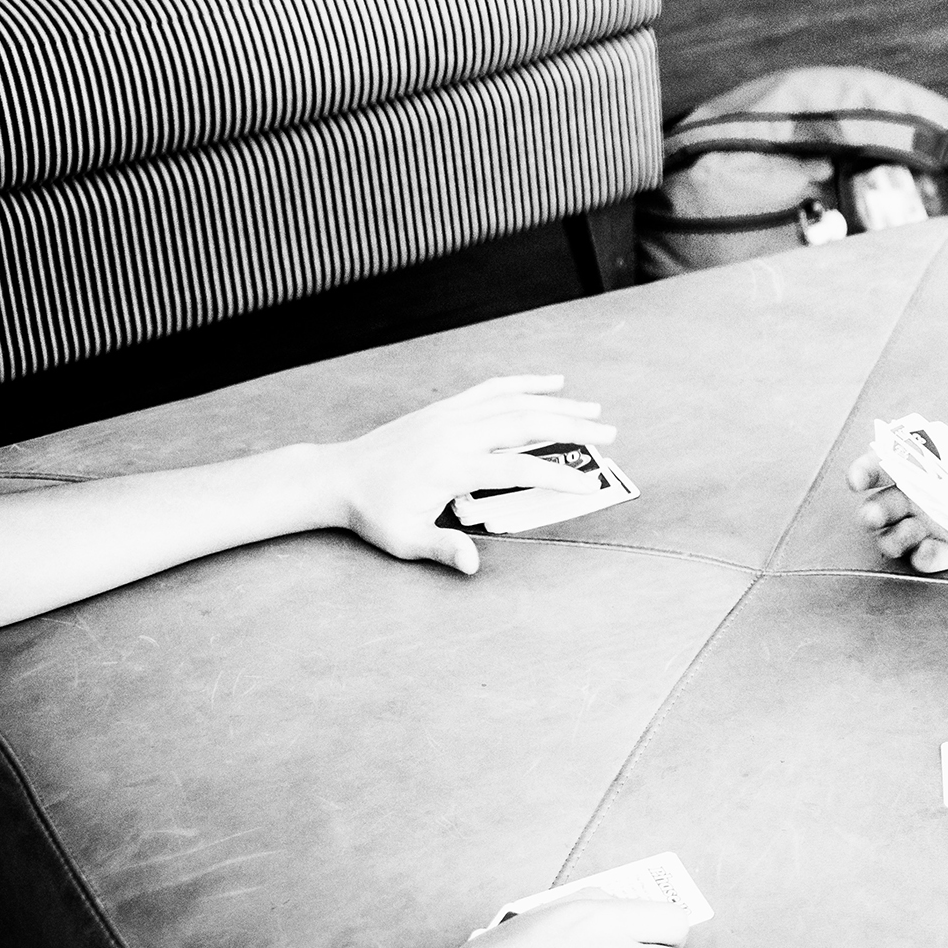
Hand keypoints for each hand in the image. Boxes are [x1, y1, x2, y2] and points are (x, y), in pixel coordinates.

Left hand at [312, 376, 616, 574]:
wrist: (338, 477)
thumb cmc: (374, 513)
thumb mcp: (405, 539)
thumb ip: (443, 549)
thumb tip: (473, 565)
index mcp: (450, 466)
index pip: (516, 466)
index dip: (556, 475)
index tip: (588, 483)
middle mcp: (455, 433)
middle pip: (525, 423)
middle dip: (572, 428)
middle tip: (609, 435)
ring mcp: (451, 415)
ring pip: (514, 401)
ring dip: (558, 403)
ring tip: (594, 410)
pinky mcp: (447, 408)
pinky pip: (493, 389)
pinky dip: (526, 382)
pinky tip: (553, 383)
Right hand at [847, 421, 947, 573]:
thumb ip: (915, 446)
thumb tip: (883, 454)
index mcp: (909, 466)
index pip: (875, 469)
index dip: (861, 474)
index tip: (857, 480)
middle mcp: (916, 495)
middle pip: (881, 509)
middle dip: (873, 513)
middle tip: (873, 515)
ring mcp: (933, 522)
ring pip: (898, 538)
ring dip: (893, 539)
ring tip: (904, 534)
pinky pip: (929, 557)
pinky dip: (923, 556)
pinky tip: (926, 549)